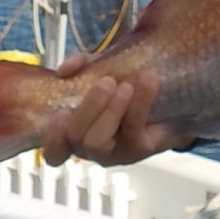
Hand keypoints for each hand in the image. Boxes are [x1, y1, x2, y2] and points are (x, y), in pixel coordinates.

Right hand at [40, 52, 189, 166]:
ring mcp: (112, 153)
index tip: (59, 114)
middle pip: (75, 138)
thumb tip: (65, 69)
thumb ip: (82, 65)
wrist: (168, 102)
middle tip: (107, 82)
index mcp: (73, 131)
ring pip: (97, 141)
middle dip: (89, 107)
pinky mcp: (137, 150)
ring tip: (126, 86)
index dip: (51, 138)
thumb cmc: (124, 88)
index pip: (53, 151)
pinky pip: (132, 129)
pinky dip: (140, 102)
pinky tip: (149, 80)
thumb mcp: (100, 71)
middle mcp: (89, 148)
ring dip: (111, 110)